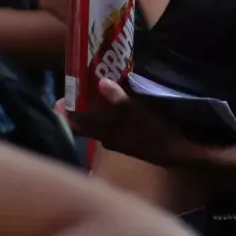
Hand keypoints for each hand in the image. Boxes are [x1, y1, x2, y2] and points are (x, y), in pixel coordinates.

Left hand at [66, 79, 204, 167]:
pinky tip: (113, 104)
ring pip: (99, 126)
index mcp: (106, 133)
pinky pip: (111, 127)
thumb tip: (101, 82)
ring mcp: (120, 141)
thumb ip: (120, 100)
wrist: (178, 153)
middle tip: (72, 90)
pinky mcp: (130, 140)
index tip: (57, 99)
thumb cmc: (157, 133)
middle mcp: (109, 139)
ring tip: (91, 92)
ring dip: (93, 112)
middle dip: (79, 110)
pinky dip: (107, 116)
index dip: (66, 113)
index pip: (78, 125)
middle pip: (87, 125)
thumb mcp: (140, 114)